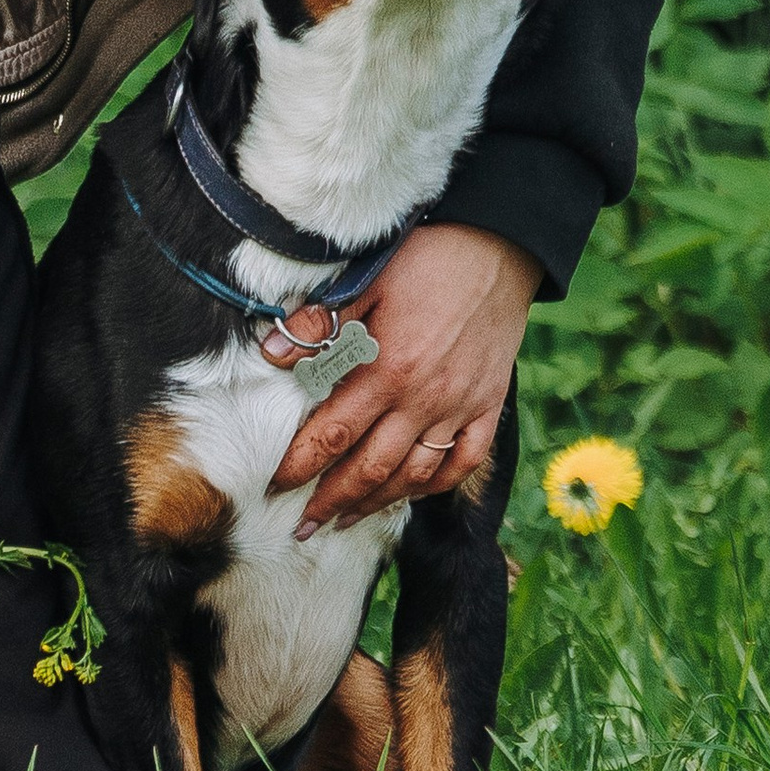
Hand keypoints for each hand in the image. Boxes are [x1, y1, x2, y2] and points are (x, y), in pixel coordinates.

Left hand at [268, 221, 536, 533]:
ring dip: (377, 503)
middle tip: (303, 526)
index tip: (276, 486)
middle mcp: (424, 399)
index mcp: (387, 368)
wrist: (498, 244)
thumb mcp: (365, 279)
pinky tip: (412, 493)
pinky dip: (437, 485)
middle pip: (370, 468)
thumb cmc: (426, 256)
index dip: (301, 465)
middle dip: (332, 501)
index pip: (333, 434)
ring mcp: (459, 407)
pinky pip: (464, 462)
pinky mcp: (488, 405)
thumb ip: (320, 322)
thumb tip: (271, 354)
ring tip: (347, 521)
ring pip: (414, 475)